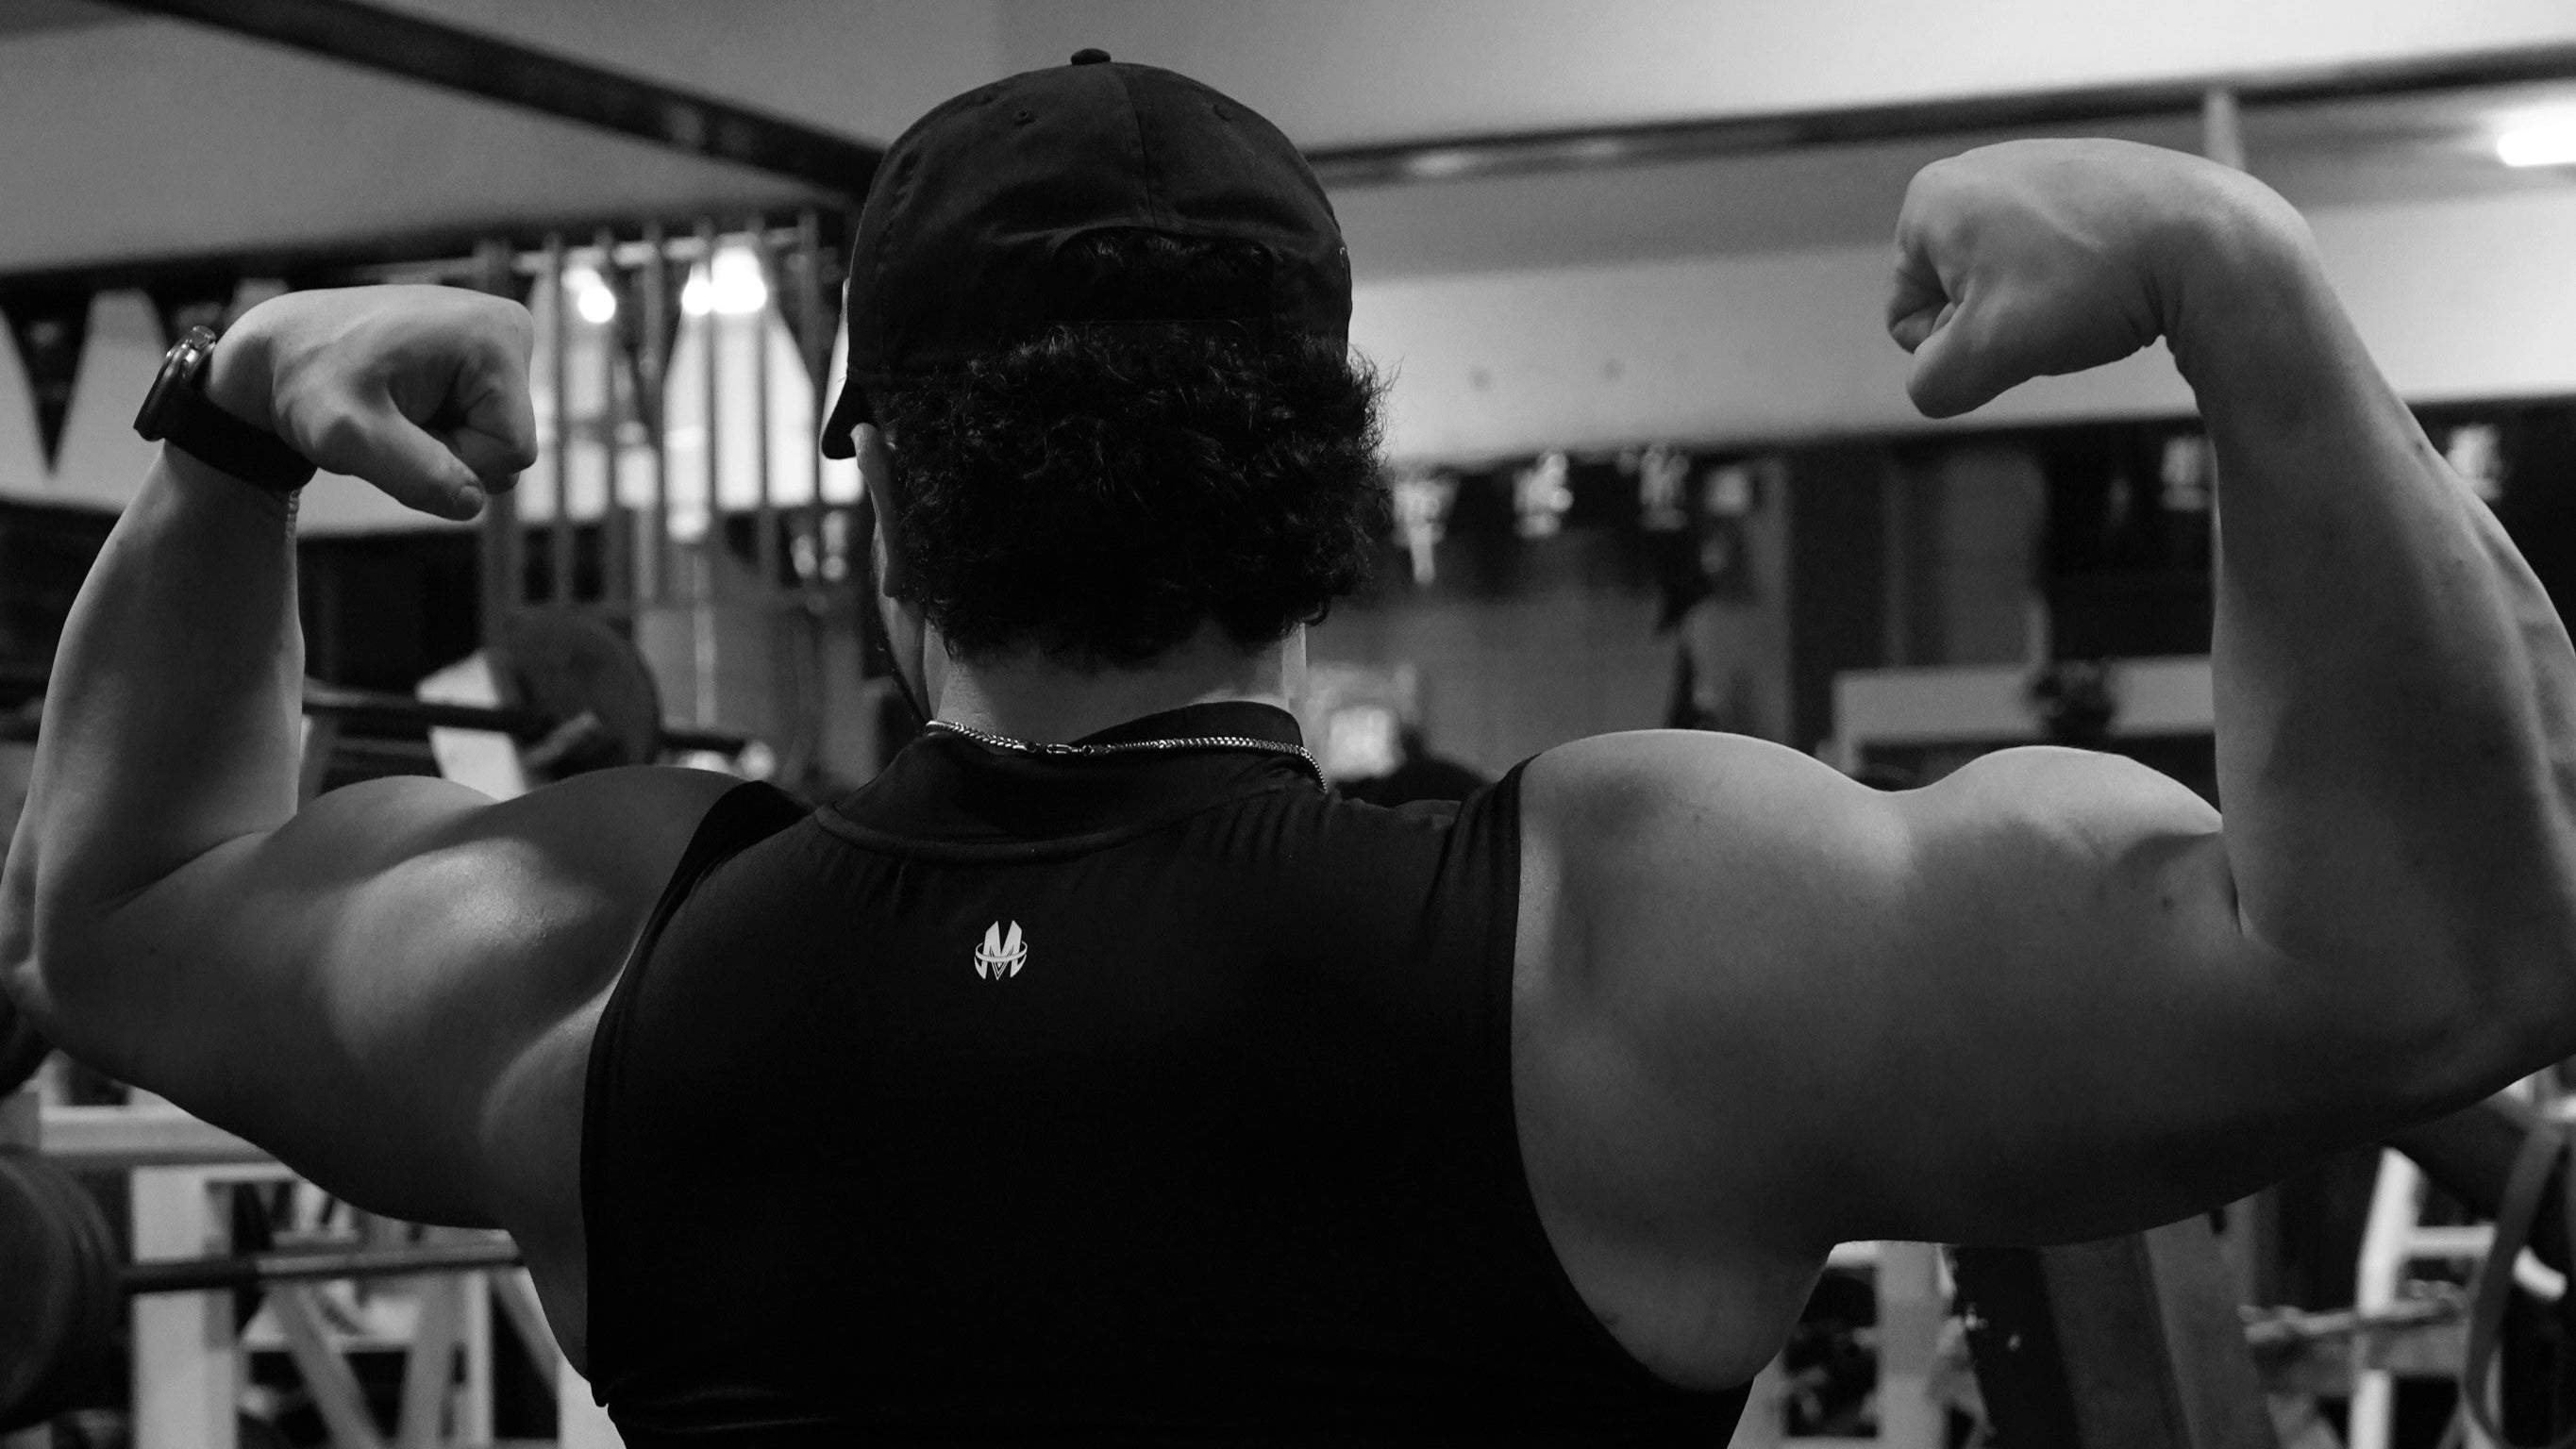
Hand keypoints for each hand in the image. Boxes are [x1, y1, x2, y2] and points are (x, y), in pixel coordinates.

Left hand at [206, 286, 538, 520]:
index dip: (455, 462)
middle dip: (450, 454)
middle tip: (388, 422)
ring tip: (392, 410)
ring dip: (442, 444)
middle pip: (510, 447)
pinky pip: (482, 422)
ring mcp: (499, 339)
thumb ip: (412, 474)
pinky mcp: (482, 352)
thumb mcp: (348, 436)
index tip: (395, 433)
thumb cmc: (307, 384)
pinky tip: (401, 403)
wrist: (279, 349)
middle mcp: (511, 329)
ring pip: (496, 440)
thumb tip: (473, 503)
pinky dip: (441, 427)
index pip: (512, 452)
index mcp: (495, 338)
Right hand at [1885, 138, 2303, 417]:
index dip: (1957, 348)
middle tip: (2055, 314)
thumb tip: (1934, 380)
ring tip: (2091, 295)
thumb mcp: (1985, 357)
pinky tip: (2118, 275)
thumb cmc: (2088, 289)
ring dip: (2040, 304)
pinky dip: (2080, 275)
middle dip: (2000, 321)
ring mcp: (2036, 162)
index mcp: (1931, 199)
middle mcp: (1975, 167)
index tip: (2014, 329)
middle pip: (1960, 293)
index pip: (1907, 318)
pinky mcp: (2089, 170)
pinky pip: (2059, 250)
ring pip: (2011, 275)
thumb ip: (1931, 383)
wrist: (2208, 239)